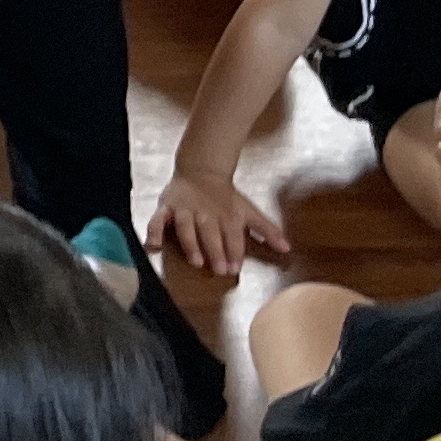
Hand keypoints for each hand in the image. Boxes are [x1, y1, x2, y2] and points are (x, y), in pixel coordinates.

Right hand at [152, 163, 289, 275]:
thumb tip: (287, 247)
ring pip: (186, 228)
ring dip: (191, 244)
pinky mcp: (166, 207)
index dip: (234, 251)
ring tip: (196, 260)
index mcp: (228, 215)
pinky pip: (157, 219)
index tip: (234, 268)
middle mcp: (206, 213)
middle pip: (211, 233)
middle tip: (218, 269)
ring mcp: (185, 210)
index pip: (232, 235)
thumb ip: (267, 230)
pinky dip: (154, 231)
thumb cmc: (226, 197)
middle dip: (215, 250)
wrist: (201, 170)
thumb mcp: (249, 211)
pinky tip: (153, 246)